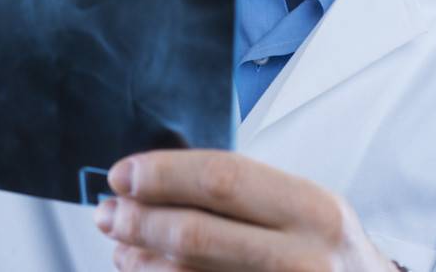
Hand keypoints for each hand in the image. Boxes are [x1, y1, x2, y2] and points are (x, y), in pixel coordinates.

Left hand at [95, 150, 394, 270]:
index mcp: (313, 209)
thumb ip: (243, 195)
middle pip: (196, 234)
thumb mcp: (305, 211)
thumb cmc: (328, 252)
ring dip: (141, 261)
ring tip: (121, 249)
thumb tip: (155, 182)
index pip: (221, 179)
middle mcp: (305, 257)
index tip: (122, 176)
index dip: (162, 175)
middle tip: (107, 214)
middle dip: (139, 222)